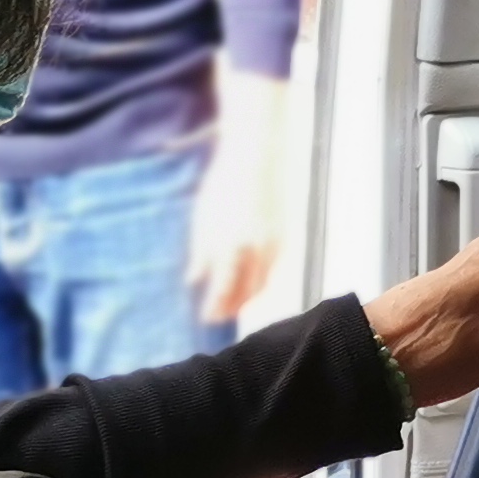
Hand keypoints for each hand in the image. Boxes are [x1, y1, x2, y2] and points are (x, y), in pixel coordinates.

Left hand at [189, 82, 289, 325]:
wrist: (256, 159)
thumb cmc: (223, 187)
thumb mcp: (204, 219)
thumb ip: (201, 253)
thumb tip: (194, 280)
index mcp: (233, 245)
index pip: (224, 288)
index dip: (215, 306)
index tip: (206, 318)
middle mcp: (257, 249)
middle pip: (247, 292)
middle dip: (232, 307)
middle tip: (218, 316)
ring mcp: (274, 244)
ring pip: (263, 282)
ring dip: (248, 296)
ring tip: (233, 303)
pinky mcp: (284, 236)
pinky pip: (272, 268)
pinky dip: (260, 279)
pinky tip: (249, 280)